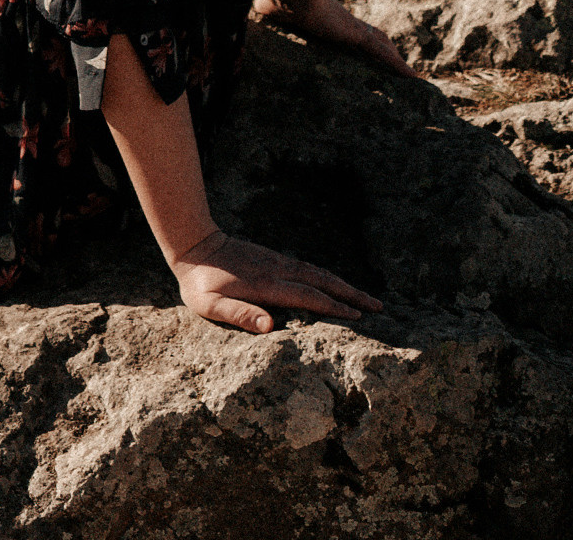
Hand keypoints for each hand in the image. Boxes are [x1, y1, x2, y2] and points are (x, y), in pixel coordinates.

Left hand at [172, 226, 382, 335]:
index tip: (359, 317)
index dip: (334, 307)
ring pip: (318, 272)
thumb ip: (239, 314)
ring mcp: (277, 262)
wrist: (194, 246)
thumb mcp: (211, 305)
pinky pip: (308, 268)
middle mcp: (278, 271)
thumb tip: (270, 326)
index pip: (309, 297)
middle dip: (351, 294)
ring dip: (343, 284)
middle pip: (322, 281)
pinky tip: (333, 284)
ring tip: (365, 297)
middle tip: (378, 306)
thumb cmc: (199, 284)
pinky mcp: (273, 259)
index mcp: (268, 286)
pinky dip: (327, 276)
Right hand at [253, 0, 407, 75]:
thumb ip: (264, 9)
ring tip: (410, 76)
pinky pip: (383, 54)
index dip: (360, 37)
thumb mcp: (268, 9)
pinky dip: (399, 67)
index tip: (365, 44)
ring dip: (395, 61)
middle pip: (372, 35)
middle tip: (396, 62)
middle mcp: (344, 21)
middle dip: (384, 48)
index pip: (349, 28)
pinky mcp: (356, 34)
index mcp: (326, 18)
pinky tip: (413, 78)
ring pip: (382, 45)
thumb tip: (243, 8)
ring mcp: (352, 27)